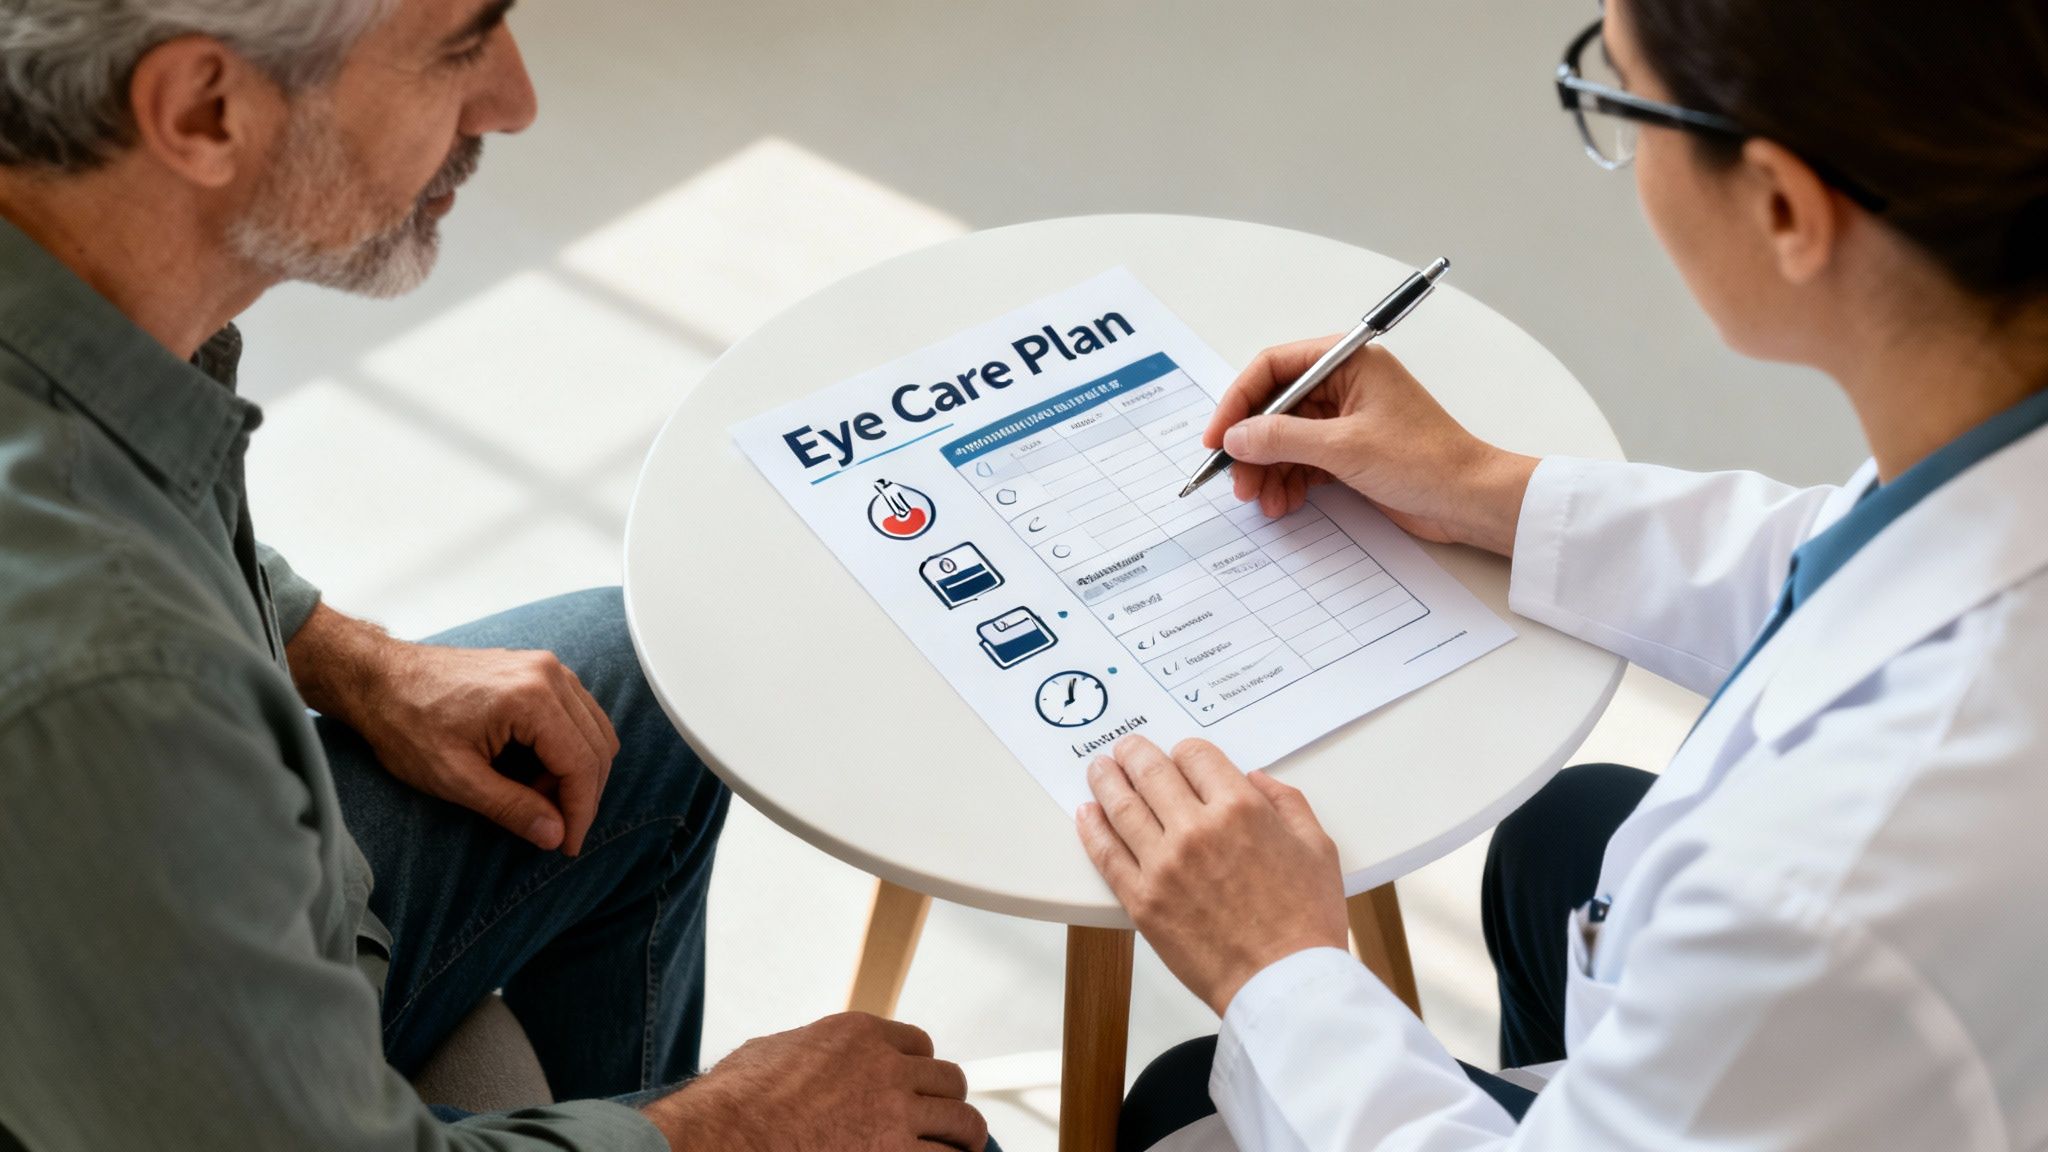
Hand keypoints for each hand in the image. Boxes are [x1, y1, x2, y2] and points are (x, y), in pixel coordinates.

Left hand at [353, 641, 619, 853]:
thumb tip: (555, 834)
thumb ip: (511, 807)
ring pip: (594, 729)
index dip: (580, 811)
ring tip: (539, 801)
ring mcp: (546, 666)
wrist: (378, 678)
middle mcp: (549, 674)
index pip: (582, 763)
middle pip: (598, 745)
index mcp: (531, 698)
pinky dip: (568, 748)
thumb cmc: (405, 721)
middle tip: (554, 830)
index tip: (568, 846)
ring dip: (577, 772)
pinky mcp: (539, 670)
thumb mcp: (454, 777)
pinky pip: (577, 714)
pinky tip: (536, 771)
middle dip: (582, 795)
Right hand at [641, 1013, 988, 1151]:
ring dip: (963, 1138)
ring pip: (961, 1121)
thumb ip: (804, 1050)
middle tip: (946, 1121)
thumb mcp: (770, 1053)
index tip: (917, 1086)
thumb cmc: (735, 1102)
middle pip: (948, 1080)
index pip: (917, 1044)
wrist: (726, 1137)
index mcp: (857, 1036)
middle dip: (947, 1101)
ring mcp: (896, 1114)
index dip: (918, 1068)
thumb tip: (801, 1058)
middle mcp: (886, 1068)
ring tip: (964, 1150)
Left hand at [1076, 736, 1347, 1015]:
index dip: (1185, 752)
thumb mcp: (1317, 847)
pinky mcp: (1142, 901)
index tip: (1180, 757)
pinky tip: (1087, 815)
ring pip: (1122, 807)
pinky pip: (1107, 855)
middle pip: (1151, 773)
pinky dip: (1092, 829)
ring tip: (1099, 770)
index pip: (1196, 756)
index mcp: (1240, 809)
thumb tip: (1257, 780)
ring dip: (1106, 781)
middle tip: (1126, 749)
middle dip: (1135, 754)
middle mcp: (1196, 830)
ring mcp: (1164, 865)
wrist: (1283, 984)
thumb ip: (1286, 803)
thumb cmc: (1305, 922)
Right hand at [1206, 338, 1538, 555]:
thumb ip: (1282, 439)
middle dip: (1252, 446)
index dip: (1239, 402)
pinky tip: (1283, 503)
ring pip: (1285, 439)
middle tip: (1237, 481)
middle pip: (1275, 408)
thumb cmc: (1427, 461)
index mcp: (1348, 362)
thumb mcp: (1344, 447)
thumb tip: (1236, 437)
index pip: (1274, 368)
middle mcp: (1345, 385)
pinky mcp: (1350, 452)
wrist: (1470, 500)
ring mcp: (1346, 420)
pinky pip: (1303, 461)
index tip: (1218, 437)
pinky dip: (1288, 482)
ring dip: (1267, 470)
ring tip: (1262, 500)